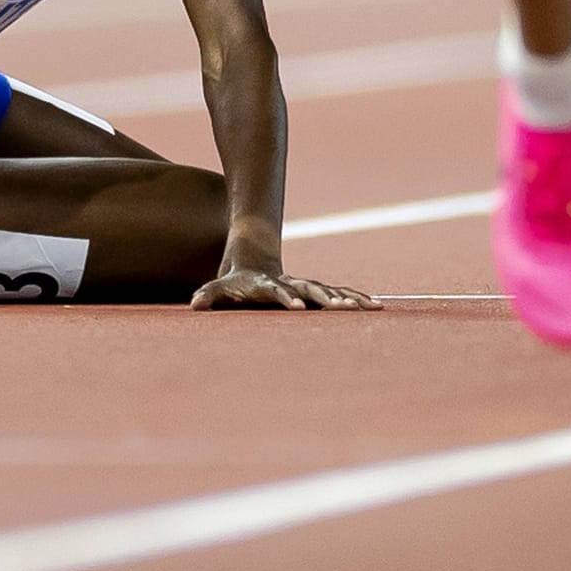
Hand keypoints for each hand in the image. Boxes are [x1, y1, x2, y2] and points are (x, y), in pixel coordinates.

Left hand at [190, 268, 381, 310]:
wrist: (256, 262)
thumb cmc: (236, 282)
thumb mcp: (221, 288)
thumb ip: (209, 295)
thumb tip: (193, 305)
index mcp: (270, 285)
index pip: (279, 292)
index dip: (287, 298)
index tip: (297, 308)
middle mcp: (293, 284)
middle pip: (313, 290)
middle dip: (328, 299)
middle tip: (344, 308)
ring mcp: (308, 287)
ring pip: (332, 291)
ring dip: (350, 299)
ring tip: (371, 307)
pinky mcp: (317, 292)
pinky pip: (340, 295)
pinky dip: (356, 300)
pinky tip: (377, 307)